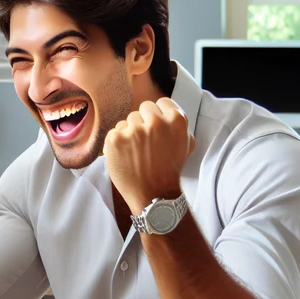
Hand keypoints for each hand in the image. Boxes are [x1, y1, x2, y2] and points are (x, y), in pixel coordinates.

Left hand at [103, 97, 195, 213]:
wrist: (154, 195)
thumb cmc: (170, 171)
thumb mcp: (185, 144)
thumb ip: (177, 124)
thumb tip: (167, 111)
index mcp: (176, 120)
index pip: (161, 103)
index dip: (159, 115)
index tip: (157, 128)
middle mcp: (156, 122)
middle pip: (144, 108)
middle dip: (144, 122)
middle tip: (146, 143)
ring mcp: (134, 130)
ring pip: (128, 120)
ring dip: (130, 133)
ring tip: (136, 153)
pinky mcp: (116, 138)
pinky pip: (114, 132)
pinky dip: (117, 144)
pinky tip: (125, 157)